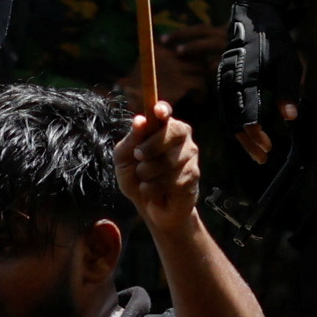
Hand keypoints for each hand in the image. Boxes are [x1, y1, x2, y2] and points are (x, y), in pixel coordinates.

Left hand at [112, 99, 202, 228]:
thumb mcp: (124, 159)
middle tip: (138, 156)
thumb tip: (139, 121)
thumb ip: (130, 141)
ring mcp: (190, 156)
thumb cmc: (136, 177)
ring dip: (147, 173)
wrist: (149, 207)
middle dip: (150, 146)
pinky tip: (154, 191)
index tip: (157, 111)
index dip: (163, 109)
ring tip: (145, 179)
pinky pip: (171, 180)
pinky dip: (154, 188)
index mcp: (163, 127)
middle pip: (171, 132)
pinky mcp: (193, 176)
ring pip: (167, 160)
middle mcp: (181, 137)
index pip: (165, 112)